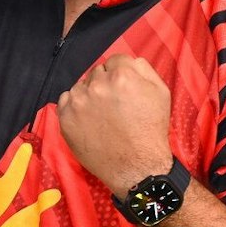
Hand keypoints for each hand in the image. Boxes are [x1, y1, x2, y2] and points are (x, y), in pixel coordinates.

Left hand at [56, 53, 173, 194]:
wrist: (136, 166)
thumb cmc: (151, 130)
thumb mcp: (160, 93)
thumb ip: (143, 69)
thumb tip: (128, 61)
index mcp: (121, 76)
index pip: (115, 60)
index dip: (121, 73)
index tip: (123, 89)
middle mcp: (96, 85)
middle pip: (97, 72)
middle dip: (105, 83)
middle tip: (113, 104)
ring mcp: (78, 102)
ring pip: (80, 85)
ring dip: (89, 94)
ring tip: (101, 114)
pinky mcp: (65, 118)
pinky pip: (65, 100)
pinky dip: (74, 106)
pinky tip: (87, 118)